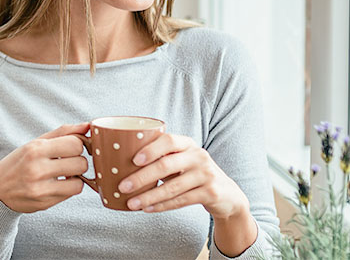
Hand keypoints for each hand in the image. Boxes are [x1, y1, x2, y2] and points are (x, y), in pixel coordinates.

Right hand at [0, 123, 89, 212]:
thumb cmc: (21, 162)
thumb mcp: (37, 142)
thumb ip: (63, 133)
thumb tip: (88, 126)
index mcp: (36, 149)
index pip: (76, 144)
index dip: (79, 145)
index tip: (72, 147)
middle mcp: (37, 170)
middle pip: (81, 163)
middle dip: (79, 161)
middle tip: (68, 161)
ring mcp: (40, 190)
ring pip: (79, 183)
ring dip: (76, 177)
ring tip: (65, 174)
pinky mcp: (44, 204)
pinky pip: (70, 194)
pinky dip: (69, 188)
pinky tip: (58, 184)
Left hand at [117, 133, 248, 219]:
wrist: (227, 194)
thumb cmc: (194, 175)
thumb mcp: (182, 161)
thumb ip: (162, 159)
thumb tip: (122, 164)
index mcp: (188, 144)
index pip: (168, 140)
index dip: (150, 149)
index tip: (133, 160)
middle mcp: (198, 156)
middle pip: (166, 165)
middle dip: (141, 177)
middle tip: (123, 186)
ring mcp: (206, 174)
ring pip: (172, 187)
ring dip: (148, 196)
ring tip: (131, 203)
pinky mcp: (210, 193)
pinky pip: (181, 201)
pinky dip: (162, 206)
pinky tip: (148, 209)